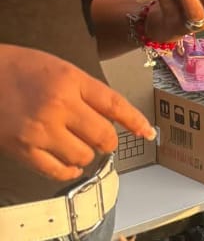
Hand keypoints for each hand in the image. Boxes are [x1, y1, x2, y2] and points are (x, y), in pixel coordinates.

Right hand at [0, 44, 154, 181]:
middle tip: (102, 139)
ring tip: (77, 145)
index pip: (114, 104)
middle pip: (103, 136)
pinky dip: (69, 172)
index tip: (147, 132)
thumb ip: (85, 90)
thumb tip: (113, 116)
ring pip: (84, 157)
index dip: (135, 121)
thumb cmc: (17, 68)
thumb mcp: (58, 68)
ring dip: (86, 155)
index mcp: (69, 80)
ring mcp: (40, 130)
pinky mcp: (23, 150)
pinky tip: (69, 166)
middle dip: (107, 141)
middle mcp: (58, 105)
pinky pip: (58, 172)